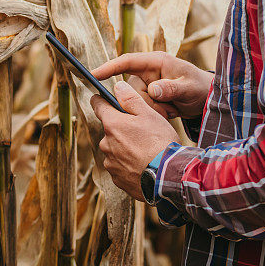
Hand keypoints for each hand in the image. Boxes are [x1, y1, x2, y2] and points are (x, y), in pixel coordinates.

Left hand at [91, 81, 179, 200]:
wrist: (167, 177)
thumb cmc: (160, 142)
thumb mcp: (149, 114)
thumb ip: (130, 99)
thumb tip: (118, 86)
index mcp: (112, 124)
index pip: (97, 105)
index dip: (100, 100)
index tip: (101, 98)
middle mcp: (106, 144)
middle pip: (109, 130)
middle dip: (120, 129)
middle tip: (141, 131)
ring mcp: (110, 163)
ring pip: (114, 149)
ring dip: (125, 148)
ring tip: (145, 151)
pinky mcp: (117, 179)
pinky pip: (120, 167)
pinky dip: (128, 164)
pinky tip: (143, 164)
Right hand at [92, 51, 212, 118]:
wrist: (205, 99)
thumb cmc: (199, 87)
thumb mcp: (188, 88)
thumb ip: (172, 88)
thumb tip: (153, 90)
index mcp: (155, 62)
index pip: (127, 61)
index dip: (109, 67)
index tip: (93, 75)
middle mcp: (148, 72)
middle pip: (130, 89)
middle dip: (147, 102)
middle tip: (169, 106)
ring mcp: (147, 85)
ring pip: (134, 102)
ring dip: (153, 109)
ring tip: (171, 108)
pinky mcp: (148, 97)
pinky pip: (141, 109)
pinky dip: (154, 113)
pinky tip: (169, 111)